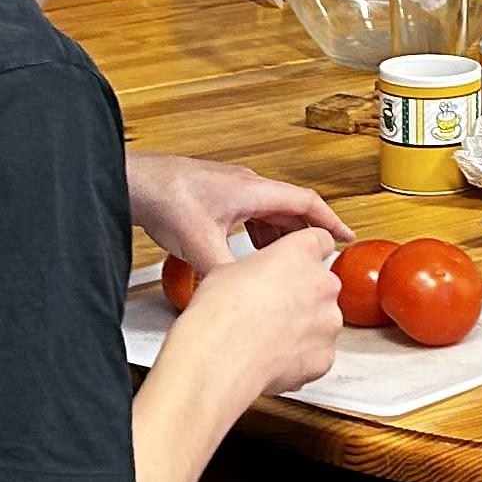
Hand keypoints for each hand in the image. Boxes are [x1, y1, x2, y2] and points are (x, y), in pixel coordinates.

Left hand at [125, 151, 347, 267]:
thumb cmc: (165, 198)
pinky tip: (247, 254)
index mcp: (253, 190)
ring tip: (282, 263)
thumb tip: (240, 299)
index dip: (330, 221)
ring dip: (278, 237)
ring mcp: (231, 188)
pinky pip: (249, 215)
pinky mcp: (216, 195)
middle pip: (289, 210)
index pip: (306, 203)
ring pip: (268, 213)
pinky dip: (257, 234)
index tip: (346, 238)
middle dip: (304, 236)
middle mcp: (246, 185)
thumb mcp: (200, 245)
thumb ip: (226, 274)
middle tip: (315, 260)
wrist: (134, 181)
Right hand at [167, 225, 345, 407]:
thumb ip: (259, 269)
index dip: (306, 255)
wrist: (220, 355)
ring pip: (322, 320)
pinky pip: (318, 353)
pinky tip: (273, 356)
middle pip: (322, 284)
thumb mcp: (229, 269)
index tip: (298, 264)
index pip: (321, 241)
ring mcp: (329, 320)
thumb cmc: (221, 310)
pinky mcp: (325, 355)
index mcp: (302, 252)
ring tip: (269, 336)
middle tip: (272, 308)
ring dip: (304, 327)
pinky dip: (301, 356)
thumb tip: (254, 279)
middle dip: (303, 295)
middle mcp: (324, 283)